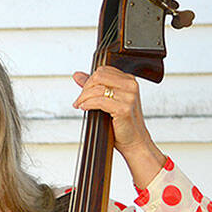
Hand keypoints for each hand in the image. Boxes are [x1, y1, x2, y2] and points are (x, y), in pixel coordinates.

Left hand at [72, 67, 165, 185]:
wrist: (134, 140)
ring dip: (83, 98)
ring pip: (97, 88)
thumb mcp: (107, 100)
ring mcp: (129, 96)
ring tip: (80, 105)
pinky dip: (88, 104)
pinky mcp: (124, 108)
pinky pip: (99, 101)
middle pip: (99, 76)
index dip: (89, 81)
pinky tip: (84, 108)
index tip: (83, 93)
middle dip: (85, 88)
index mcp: (129, 80)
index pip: (103, 70)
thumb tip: (77, 75)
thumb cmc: (121, 122)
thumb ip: (93, 86)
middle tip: (79, 100)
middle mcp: (131, 85)